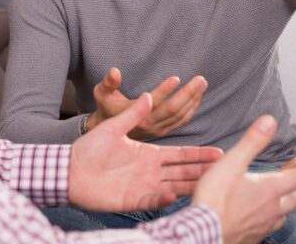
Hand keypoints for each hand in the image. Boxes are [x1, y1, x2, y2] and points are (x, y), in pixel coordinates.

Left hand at [68, 93, 223, 211]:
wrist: (69, 169)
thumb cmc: (89, 148)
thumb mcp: (113, 127)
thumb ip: (132, 114)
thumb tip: (149, 94)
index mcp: (148, 154)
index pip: (179, 154)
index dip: (199, 154)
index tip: (220, 153)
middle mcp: (150, 172)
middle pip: (182, 172)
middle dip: (203, 172)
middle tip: (226, 172)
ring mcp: (142, 187)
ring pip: (173, 187)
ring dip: (190, 187)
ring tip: (209, 187)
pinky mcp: (131, 200)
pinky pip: (152, 201)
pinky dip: (163, 200)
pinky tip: (174, 196)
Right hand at [86, 67, 207, 139]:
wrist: (108, 132)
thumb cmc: (106, 108)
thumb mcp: (102, 94)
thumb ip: (109, 82)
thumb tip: (115, 71)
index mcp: (134, 115)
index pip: (153, 102)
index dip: (165, 90)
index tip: (176, 77)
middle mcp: (148, 124)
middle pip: (173, 109)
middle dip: (189, 93)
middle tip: (201, 79)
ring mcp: (158, 130)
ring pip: (181, 116)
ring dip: (193, 100)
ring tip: (202, 83)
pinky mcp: (163, 131)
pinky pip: (182, 121)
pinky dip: (191, 108)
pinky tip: (197, 96)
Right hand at [192, 115, 295, 243]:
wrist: (203, 232)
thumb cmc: (215, 197)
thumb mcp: (232, 162)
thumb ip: (252, 141)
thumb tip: (269, 120)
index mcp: (270, 189)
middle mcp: (273, 209)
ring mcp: (264, 225)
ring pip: (285, 214)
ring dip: (290, 203)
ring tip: (286, 196)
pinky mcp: (253, 237)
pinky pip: (271, 227)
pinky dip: (273, 218)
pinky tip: (264, 217)